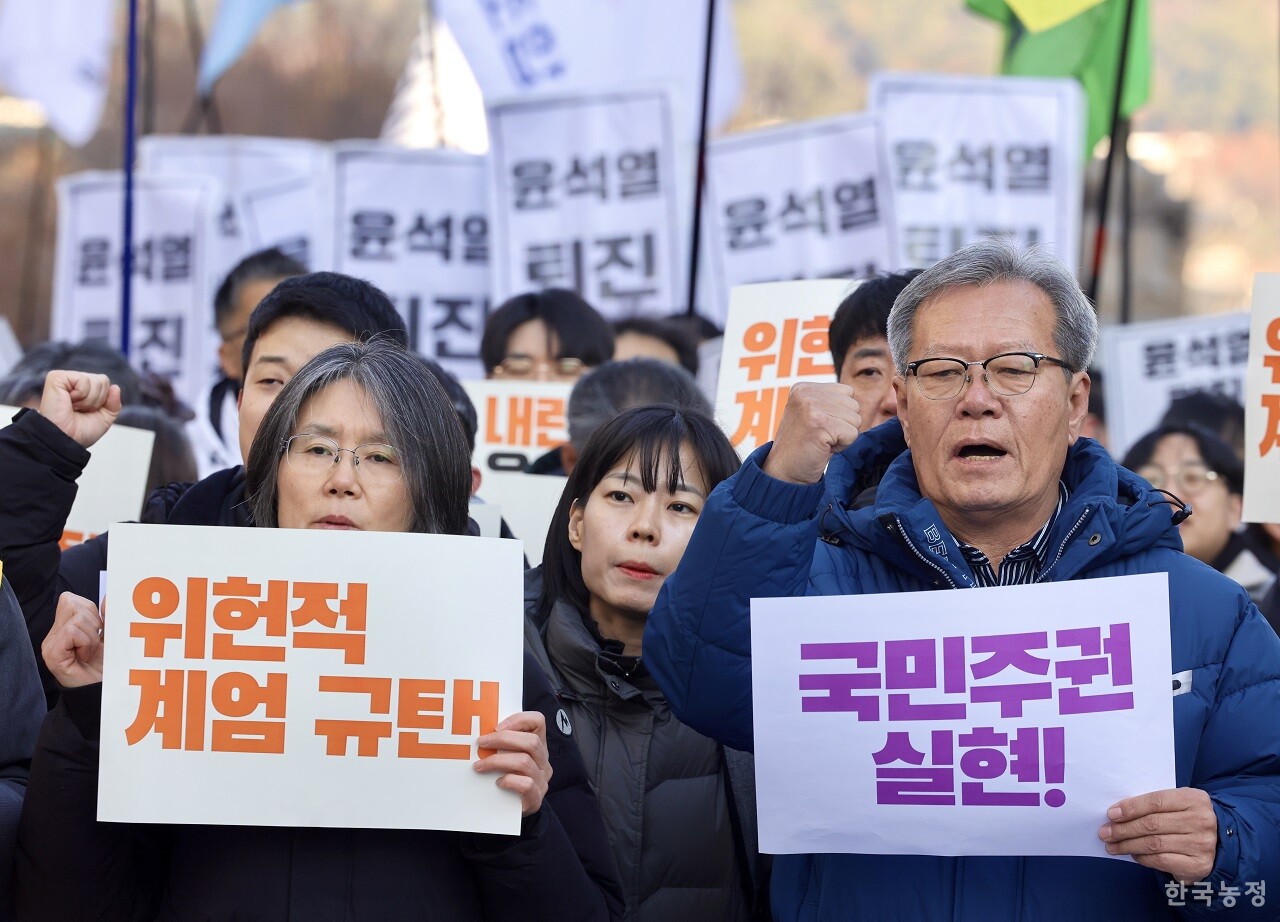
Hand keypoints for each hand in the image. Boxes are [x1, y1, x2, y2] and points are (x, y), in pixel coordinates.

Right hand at [39, 370, 121, 447]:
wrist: (65, 440)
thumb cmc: (79, 432)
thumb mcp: (104, 419)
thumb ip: (113, 404)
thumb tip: (115, 387)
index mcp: (83, 389)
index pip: (105, 382)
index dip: (103, 400)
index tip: (88, 411)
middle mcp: (73, 382)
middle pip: (102, 380)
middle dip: (96, 400)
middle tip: (80, 410)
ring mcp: (64, 378)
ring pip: (95, 380)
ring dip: (88, 400)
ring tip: (73, 407)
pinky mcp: (56, 377)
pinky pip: (83, 380)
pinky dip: (81, 395)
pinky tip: (69, 402)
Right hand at [43, 592, 104, 687]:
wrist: (103, 691)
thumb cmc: (106, 665)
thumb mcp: (109, 635)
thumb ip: (108, 615)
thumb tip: (110, 595)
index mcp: (63, 628)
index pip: (70, 600)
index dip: (90, 611)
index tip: (97, 631)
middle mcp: (53, 634)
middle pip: (71, 603)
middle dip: (92, 620)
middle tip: (93, 642)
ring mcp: (50, 644)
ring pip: (75, 617)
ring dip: (91, 635)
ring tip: (90, 651)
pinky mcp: (52, 654)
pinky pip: (72, 632)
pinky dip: (86, 642)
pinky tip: (85, 656)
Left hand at [473, 710, 551, 816]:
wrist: (510, 811)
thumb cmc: (507, 778)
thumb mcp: (507, 756)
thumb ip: (501, 743)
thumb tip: (479, 731)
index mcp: (538, 746)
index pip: (538, 722)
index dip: (519, 720)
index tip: (496, 726)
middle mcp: (543, 761)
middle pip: (531, 742)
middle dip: (503, 739)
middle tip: (481, 743)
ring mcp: (542, 780)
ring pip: (525, 762)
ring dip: (498, 761)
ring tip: (480, 765)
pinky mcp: (535, 798)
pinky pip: (526, 784)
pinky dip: (509, 780)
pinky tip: (497, 782)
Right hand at [761, 381, 861, 484]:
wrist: (784, 472)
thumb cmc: (803, 446)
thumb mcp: (813, 414)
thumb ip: (831, 402)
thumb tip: (858, 403)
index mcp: (804, 387)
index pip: (847, 392)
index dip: (841, 414)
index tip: (820, 426)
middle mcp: (806, 393)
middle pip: (854, 405)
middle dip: (843, 425)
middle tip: (821, 436)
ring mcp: (812, 407)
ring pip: (855, 419)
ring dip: (843, 436)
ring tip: (822, 442)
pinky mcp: (820, 424)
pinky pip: (852, 434)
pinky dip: (842, 446)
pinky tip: (823, 448)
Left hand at [1098, 787, 1217, 881]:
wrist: (1218, 843)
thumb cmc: (1186, 819)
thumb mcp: (1176, 805)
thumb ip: (1153, 806)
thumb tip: (1117, 814)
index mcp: (1194, 799)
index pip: (1156, 801)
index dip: (1131, 808)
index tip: (1111, 814)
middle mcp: (1201, 820)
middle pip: (1152, 824)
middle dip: (1123, 829)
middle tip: (1105, 833)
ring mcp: (1202, 844)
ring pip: (1154, 844)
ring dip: (1128, 845)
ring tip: (1112, 846)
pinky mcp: (1199, 864)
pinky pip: (1162, 861)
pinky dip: (1143, 858)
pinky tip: (1133, 855)